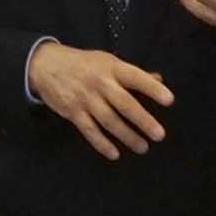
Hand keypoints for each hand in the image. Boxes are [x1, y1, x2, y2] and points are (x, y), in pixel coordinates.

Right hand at [27, 43, 174, 159]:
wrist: (46, 65)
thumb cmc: (83, 64)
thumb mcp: (107, 61)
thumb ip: (132, 73)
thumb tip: (158, 80)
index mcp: (111, 68)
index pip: (135, 77)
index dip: (152, 88)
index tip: (169, 100)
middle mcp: (100, 83)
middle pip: (124, 104)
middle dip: (143, 120)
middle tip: (159, 135)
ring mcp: (85, 99)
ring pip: (109, 121)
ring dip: (127, 136)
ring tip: (143, 147)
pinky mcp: (73, 113)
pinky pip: (90, 131)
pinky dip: (102, 144)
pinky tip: (114, 153)